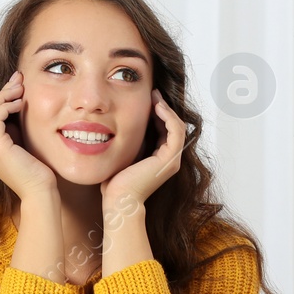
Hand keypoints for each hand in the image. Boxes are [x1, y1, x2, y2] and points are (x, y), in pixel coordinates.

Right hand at [0, 69, 57, 200]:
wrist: (40, 192)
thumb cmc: (38, 171)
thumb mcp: (26, 143)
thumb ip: (18, 127)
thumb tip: (21, 102)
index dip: (3, 97)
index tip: (18, 84)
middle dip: (3, 92)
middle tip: (19, 79)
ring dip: (4, 96)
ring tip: (20, 89)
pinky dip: (6, 106)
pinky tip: (20, 103)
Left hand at [100, 88, 184, 208]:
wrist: (119, 200)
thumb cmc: (116, 183)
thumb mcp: (123, 155)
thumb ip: (128, 142)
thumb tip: (117, 125)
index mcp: (159, 159)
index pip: (165, 130)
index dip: (158, 113)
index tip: (148, 99)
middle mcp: (169, 160)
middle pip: (173, 126)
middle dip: (164, 108)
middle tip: (153, 93)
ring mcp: (172, 160)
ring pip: (177, 126)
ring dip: (167, 110)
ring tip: (155, 97)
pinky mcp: (170, 159)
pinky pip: (176, 131)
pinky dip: (168, 117)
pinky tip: (157, 107)